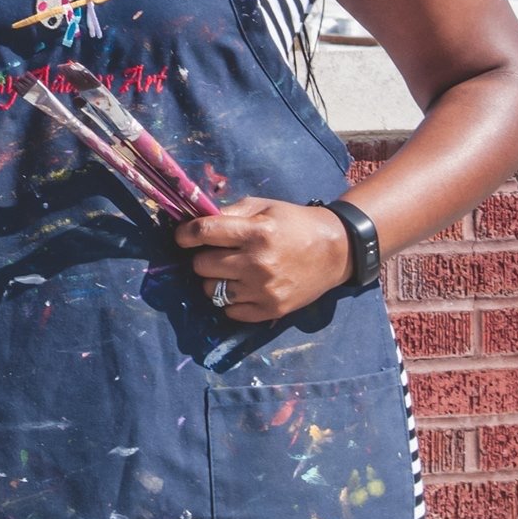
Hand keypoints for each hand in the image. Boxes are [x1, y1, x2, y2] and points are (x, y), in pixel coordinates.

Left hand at [174, 198, 351, 322]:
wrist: (335, 250)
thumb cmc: (294, 223)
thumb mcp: (264, 207)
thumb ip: (230, 212)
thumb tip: (196, 219)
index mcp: (256, 233)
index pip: (204, 233)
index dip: (185, 234)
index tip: (182, 236)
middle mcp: (258, 263)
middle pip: (202, 265)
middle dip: (203, 256)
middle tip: (215, 252)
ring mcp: (264, 290)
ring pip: (211, 290)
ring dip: (214, 280)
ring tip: (229, 271)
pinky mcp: (271, 310)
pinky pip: (230, 311)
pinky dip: (230, 300)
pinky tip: (241, 287)